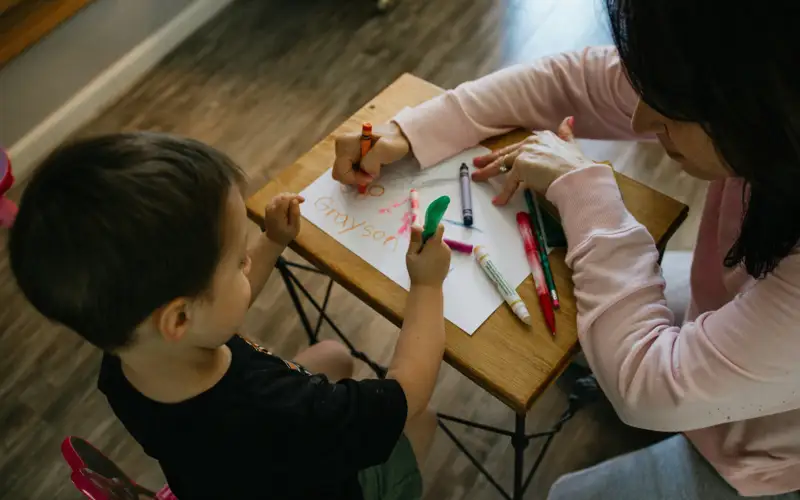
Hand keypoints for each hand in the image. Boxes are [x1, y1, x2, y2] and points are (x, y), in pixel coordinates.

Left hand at [264, 193, 304, 244]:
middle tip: (300, 201)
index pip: (285, 199)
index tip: (303, 200)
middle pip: (282, 196)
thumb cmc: (286, 235)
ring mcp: (268, 207)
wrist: (273, 239)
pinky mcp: (268, 207)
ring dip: (288, 197)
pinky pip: (277, 198)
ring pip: (279, 196)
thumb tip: (295, 201)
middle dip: (292, 196)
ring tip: (296, 203)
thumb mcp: (294, 227)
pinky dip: (284, 199)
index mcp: (277, 213)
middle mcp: (271, 208)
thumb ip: (295, 214)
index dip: (294, 197)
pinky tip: (289, 204)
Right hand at [332, 122, 409, 185]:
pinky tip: (369, 169)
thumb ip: (373, 159)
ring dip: (357, 177)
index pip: (341, 170)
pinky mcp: (349, 157)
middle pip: (339, 173)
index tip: (371, 177)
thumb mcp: (387, 148)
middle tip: (371, 175)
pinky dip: (358, 175)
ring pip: (343, 174)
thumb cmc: (394, 142)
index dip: (355, 178)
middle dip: (354, 179)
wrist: (398, 137)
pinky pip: (348, 172)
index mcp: (345, 142)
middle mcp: (341, 146)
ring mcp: (344, 152)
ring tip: (372, 171)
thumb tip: (367, 171)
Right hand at [406, 225, 450, 286]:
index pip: (438, 227)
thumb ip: (415, 239)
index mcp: (435, 244)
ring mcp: (448, 254)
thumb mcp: (411, 254)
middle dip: (428, 239)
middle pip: (437, 236)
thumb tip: (416, 224)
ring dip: (431, 247)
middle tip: (418, 250)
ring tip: (422, 258)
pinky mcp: (448, 260)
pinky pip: (441, 251)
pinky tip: (428, 263)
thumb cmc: (417, 271)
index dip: (430, 226)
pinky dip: (435, 253)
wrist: (428, 288)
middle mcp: (444, 247)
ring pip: (438, 243)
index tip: (422, 233)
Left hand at [472, 117, 593, 204]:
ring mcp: (525, 153)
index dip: (507, 152)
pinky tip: (499, 201)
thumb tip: (569, 119)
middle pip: (506, 153)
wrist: (577, 176)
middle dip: (490, 159)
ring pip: (502, 164)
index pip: (519, 146)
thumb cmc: (577, 167)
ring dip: (487, 172)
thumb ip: (567, 133)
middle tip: (478, 163)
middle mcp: (531, 142)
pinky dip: (504, 193)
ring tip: (477, 178)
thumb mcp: (572, 145)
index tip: (499, 155)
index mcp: (542, 137)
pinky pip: (509, 182)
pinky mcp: (521, 166)